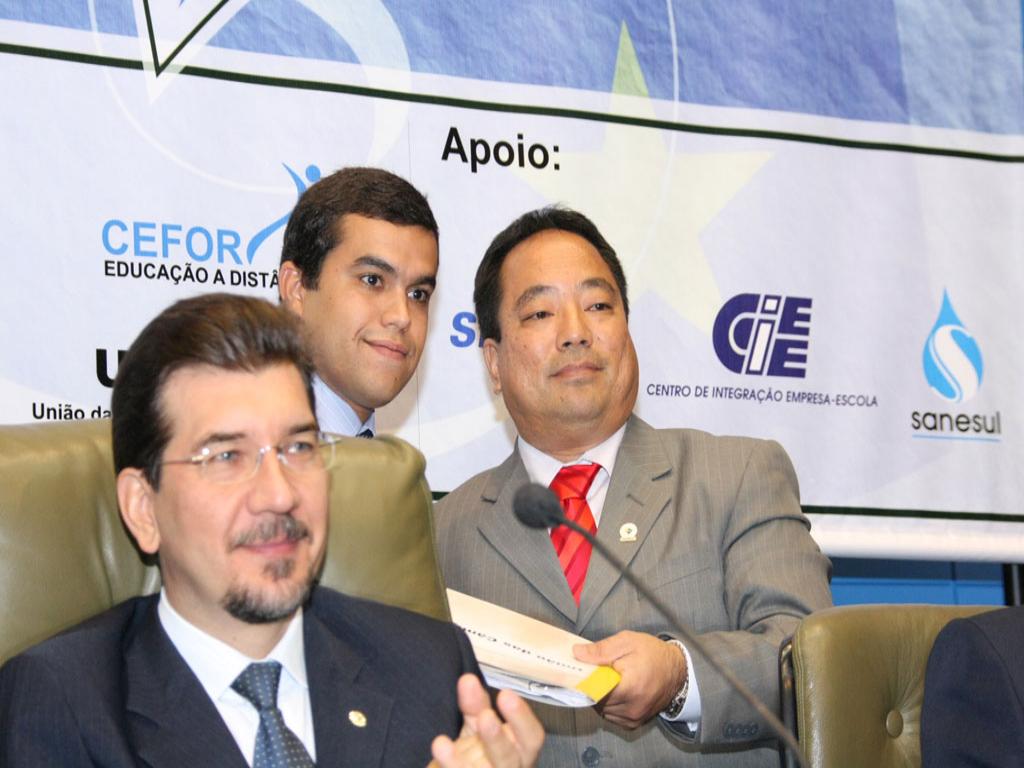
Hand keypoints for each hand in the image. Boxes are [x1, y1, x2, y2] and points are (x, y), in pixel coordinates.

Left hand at [428, 674, 543, 767]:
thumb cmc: (476, 755)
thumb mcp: (477, 728)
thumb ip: (475, 706)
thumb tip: (468, 680)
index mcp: (520, 752)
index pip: (532, 738)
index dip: (522, 718)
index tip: (505, 694)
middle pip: (509, 760)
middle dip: (497, 740)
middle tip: (485, 717)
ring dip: (459, 763)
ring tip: (440, 743)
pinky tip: (435, 755)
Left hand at [573, 630, 685, 728]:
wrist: (676, 670)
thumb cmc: (652, 653)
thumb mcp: (626, 641)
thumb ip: (601, 649)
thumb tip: (577, 654)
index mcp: (630, 687)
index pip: (594, 690)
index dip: (585, 679)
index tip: (582, 669)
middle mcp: (632, 708)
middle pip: (596, 701)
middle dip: (593, 686)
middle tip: (600, 671)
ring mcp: (633, 718)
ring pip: (601, 710)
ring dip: (600, 696)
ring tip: (611, 680)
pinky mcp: (633, 723)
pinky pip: (610, 716)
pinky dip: (608, 704)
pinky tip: (616, 691)